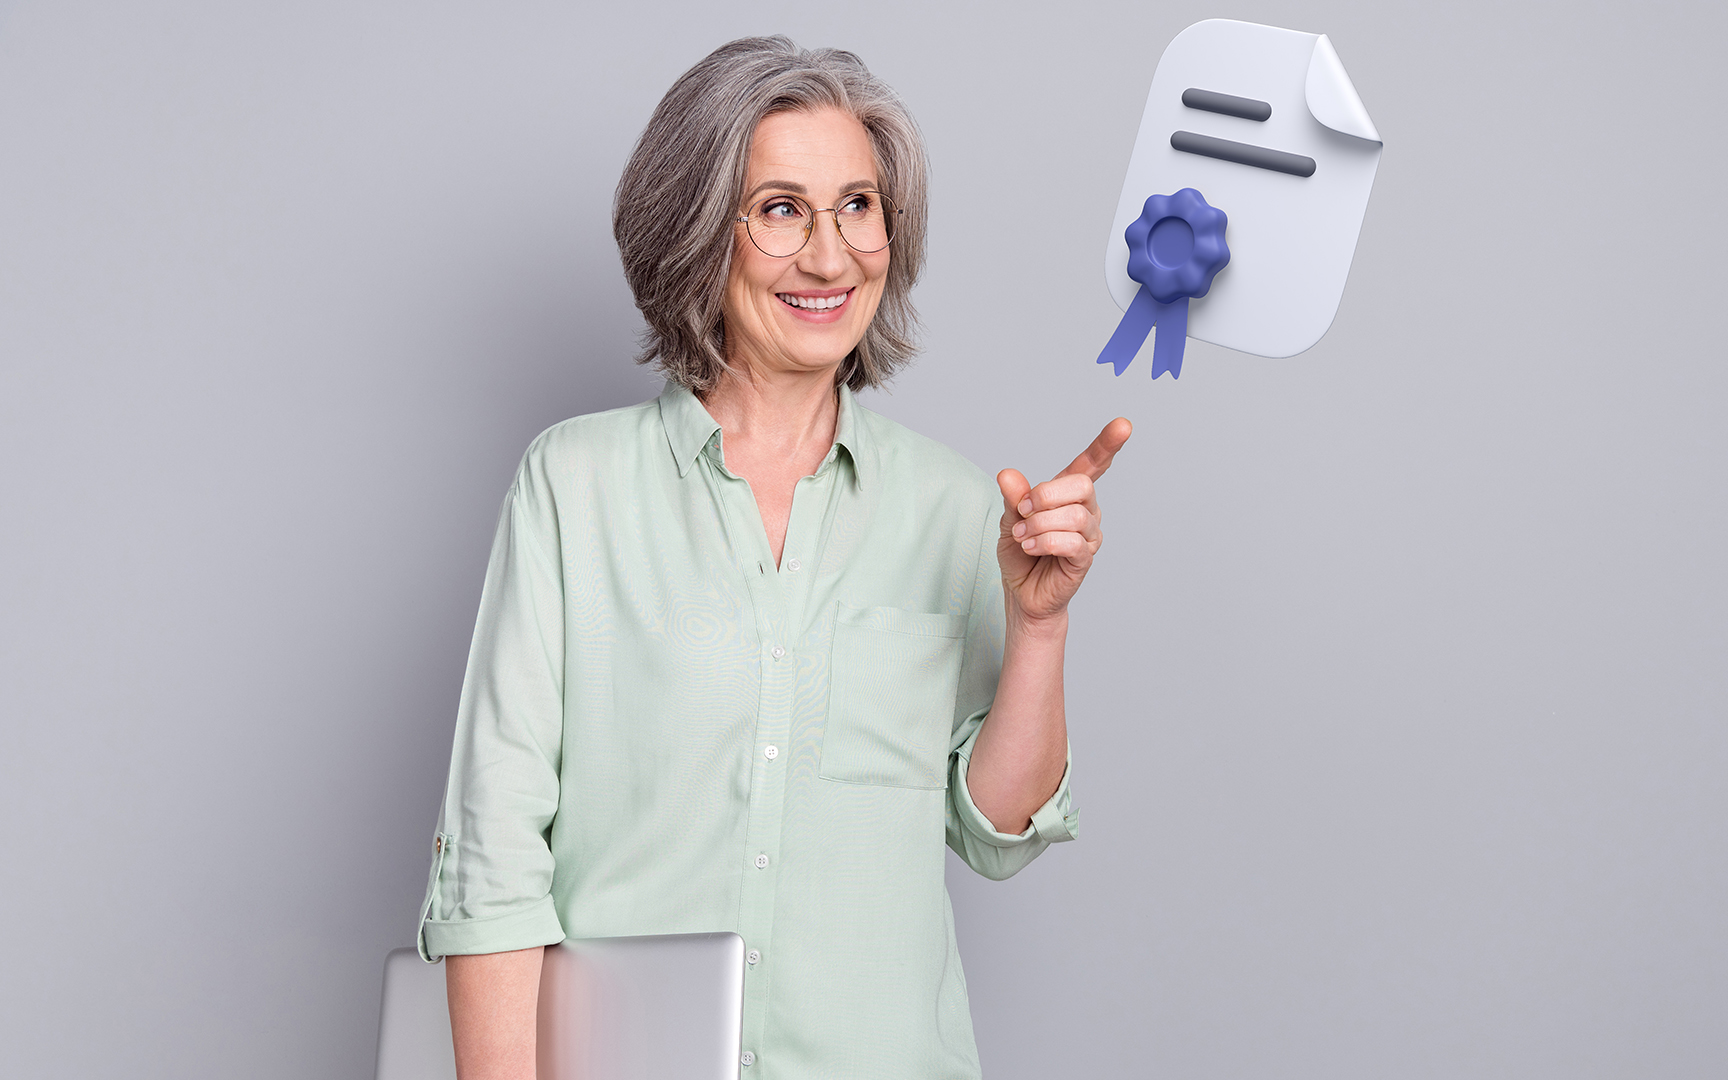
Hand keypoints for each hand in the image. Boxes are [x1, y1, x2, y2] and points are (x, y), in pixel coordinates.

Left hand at [996, 418, 1131, 627]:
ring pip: (1074, 516)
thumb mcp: (1010, 519)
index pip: (1093, 464)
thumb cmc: (1020, 552)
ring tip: (1022, 537)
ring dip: (1039, 524)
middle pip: (1081, 485)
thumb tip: (1008, 474)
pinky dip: (1046, 542)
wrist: (1021, 592)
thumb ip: (1014, 497)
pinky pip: (1073, 542)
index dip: (1107, 444)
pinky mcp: (1085, 559)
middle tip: (1023, 511)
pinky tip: (1030, 547)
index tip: (1123, 425)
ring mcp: (1089, 535)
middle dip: (1046, 495)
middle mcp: (1086, 510)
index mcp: (1069, 493)